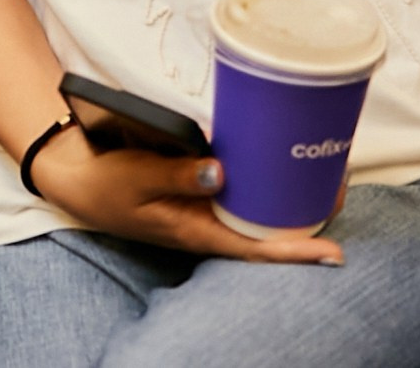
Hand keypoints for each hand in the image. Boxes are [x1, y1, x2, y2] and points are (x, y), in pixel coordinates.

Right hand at [26, 126, 346, 267]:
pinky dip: (264, 183)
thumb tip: (221, 172)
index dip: (296, 252)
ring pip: (256, 212)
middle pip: (266, 231)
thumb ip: (177, 174)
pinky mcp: (198, 191)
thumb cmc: (108, 183)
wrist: (79, 180)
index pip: (254, 249)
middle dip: (306, 217)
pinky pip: (240, 194)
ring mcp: (203, 209)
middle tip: (340, 189)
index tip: (333, 254)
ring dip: (289, 199)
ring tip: (324, 176)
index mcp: (195, 231)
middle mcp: (206, 224)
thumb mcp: (138, 176)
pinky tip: (279, 164)